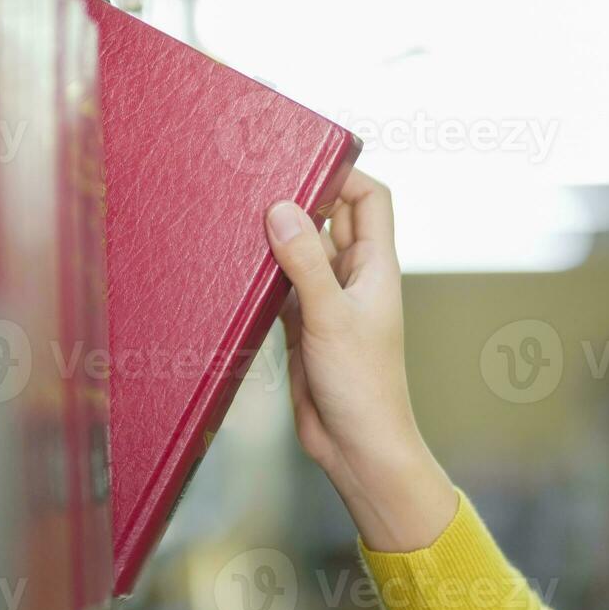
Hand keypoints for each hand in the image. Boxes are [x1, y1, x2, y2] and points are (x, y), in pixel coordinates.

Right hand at [265, 171, 456, 552]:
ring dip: (275, 237)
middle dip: (299, 198)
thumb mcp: (330, 318)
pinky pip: (281, 286)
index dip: (343, 174)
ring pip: (300, 251)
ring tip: (234, 216)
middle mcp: (353, 278)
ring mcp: (327, 301)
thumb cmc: (362, 386)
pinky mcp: (303, 326)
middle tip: (254, 181)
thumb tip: (281, 208)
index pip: (370, 198)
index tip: (300, 162)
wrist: (358, 448)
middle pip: (330, 218)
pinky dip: (263, 274)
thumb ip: (305, 264)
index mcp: (375, 267)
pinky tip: (233, 265)